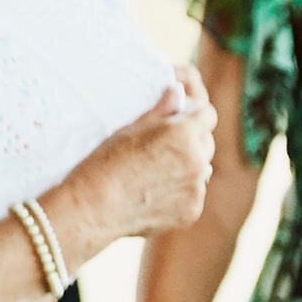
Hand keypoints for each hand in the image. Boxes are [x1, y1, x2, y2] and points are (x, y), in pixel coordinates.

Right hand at [63, 75, 219, 251]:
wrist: (95, 208)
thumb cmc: (108, 162)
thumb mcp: (133, 127)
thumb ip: (163, 109)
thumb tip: (178, 91)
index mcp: (184, 133)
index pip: (207, 114)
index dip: (191, 115)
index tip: (178, 120)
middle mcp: (198, 160)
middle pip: (207, 142)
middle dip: (192, 141)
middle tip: (162, 149)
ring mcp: (197, 189)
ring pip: (202, 171)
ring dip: (188, 168)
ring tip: (156, 173)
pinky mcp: (192, 211)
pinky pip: (194, 195)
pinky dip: (181, 194)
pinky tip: (155, 194)